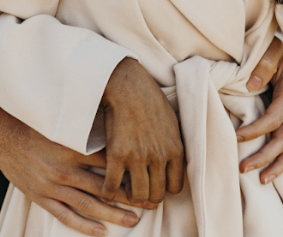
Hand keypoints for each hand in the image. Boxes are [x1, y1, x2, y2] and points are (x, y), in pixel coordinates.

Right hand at [0, 114, 142, 236]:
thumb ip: (86, 130)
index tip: (148, 174)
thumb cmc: (34, 127)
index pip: (108, 162)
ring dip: (112, 214)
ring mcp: (52, 186)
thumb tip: (115, 128)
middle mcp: (64, 169)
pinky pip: (65, 216)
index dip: (129, 169)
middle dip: (129, 196)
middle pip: (104, 186)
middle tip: (150, 203)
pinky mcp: (41, 198)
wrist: (2, 137)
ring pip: (88, 205)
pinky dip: (84, 226)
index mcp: (72, 148)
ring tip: (132, 221)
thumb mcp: (62, 124)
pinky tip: (101, 232)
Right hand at [100, 57, 184, 205]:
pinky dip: (108, 192)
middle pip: (156, 195)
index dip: (164, 189)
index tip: (155, 184)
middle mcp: (159, 157)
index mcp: (175, 150)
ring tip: (124, 190)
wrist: (128, 86)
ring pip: (137, 195)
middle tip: (139, 190)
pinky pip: (112, 185)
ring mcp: (138, 157)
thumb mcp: (172, 123)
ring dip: (130, 197)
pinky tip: (107, 189)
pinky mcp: (117, 154)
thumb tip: (173, 165)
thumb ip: (174, 146)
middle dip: (148, 197)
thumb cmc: (150, 100)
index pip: (175, 187)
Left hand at [236, 36, 282, 182]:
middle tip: (244, 169)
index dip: (256, 130)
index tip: (236, 137)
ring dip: (279, 166)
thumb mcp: (272, 48)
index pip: (274, 118)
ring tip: (262, 182)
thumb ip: (264, 64)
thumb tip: (253, 86)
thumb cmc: (277, 47)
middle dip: (266, 157)